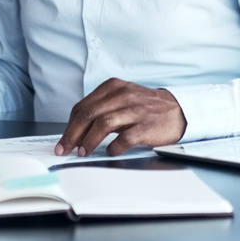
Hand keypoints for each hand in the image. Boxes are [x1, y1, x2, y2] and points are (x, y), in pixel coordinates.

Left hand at [56, 79, 185, 156]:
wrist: (177, 110)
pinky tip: (110, 153)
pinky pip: (124, 138)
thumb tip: (76, 131)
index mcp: (113, 87)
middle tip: (64, 149)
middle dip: (72, 135)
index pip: (82, 106)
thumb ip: (101, 109)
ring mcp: (135, 110)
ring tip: (82, 152)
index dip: (69, 126)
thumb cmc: (145, 108)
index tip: (62, 140)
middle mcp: (122, 96)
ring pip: (103, 125)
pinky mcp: (146, 126)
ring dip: (88, 141)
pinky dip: (113, 148)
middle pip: (88, 114)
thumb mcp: (121, 100)